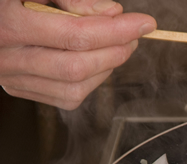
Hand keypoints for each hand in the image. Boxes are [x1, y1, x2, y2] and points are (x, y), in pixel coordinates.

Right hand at [0, 0, 155, 109]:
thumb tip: (112, 13)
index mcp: (8, 24)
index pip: (76, 35)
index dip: (117, 31)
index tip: (144, 23)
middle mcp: (6, 58)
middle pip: (77, 67)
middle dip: (115, 52)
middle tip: (133, 35)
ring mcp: (11, 78)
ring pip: (74, 89)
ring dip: (106, 69)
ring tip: (116, 46)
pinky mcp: (18, 88)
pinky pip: (65, 98)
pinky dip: (90, 82)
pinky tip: (94, 62)